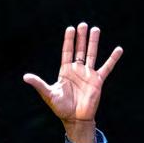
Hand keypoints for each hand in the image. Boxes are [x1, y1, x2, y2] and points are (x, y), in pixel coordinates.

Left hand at [23, 22, 122, 142]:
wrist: (74, 118)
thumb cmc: (60, 107)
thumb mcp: (48, 94)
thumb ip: (38, 84)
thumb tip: (25, 77)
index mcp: (65, 71)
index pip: (67, 52)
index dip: (69, 41)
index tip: (70, 28)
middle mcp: (77, 70)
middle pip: (79, 50)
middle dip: (81, 38)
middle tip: (83, 24)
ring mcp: (88, 74)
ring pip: (92, 54)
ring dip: (93, 42)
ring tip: (95, 29)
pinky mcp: (97, 80)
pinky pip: (107, 67)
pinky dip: (113, 59)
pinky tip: (118, 49)